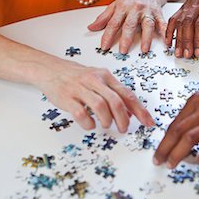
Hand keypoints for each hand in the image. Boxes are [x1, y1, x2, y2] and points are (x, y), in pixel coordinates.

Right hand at [35, 59, 153, 132]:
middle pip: (116, 101)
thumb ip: (114, 95)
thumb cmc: (76, 77)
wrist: (50, 69)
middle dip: (123, 119)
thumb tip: (130, 113)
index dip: (140, 110)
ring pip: (100, 106)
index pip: (127, 94)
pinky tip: (90, 124)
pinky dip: (88, 123)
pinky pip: (81, 113)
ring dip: (107, 120)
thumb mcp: (98, 80)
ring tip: (107, 125)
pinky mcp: (67, 97)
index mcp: (105, 76)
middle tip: (124, 129)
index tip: (148, 123)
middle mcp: (94, 80)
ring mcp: (80, 88)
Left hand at [88, 0, 167, 53]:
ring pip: (147, 25)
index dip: (108, 35)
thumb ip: (104, 18)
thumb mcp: (115, 5)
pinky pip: (162, 23)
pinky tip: (166, 41)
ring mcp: (147, 11)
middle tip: (123, 51)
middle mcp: (135, 9)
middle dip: (126, 38)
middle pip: (130, 25)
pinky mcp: (158, 13)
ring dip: (146, 38)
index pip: (113, 23)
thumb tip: (91, 28)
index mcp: (122, 7)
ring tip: (144, 50)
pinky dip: (165, 32)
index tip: (105, 46)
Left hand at [152, 75, 198, 167]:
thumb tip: (180, 130)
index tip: (159, 150)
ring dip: (177, 154)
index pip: (175, 123)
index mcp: (197, 100)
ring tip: (171, 164)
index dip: (164, 139)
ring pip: (189, 138)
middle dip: (164, 148)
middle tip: (158, 160)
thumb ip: (195, 112)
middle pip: (177, 131)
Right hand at [165, 0, 198, 58]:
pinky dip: (170, 31)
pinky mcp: (183, 6)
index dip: (198, 39)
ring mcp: (190, 2)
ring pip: (179, 21)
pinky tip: (169, 41)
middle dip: (186, 41)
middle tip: (186, 54)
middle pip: (188, 22)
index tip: (198, 52)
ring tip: (178, 51)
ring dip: (178, 39)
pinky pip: (174, 19)